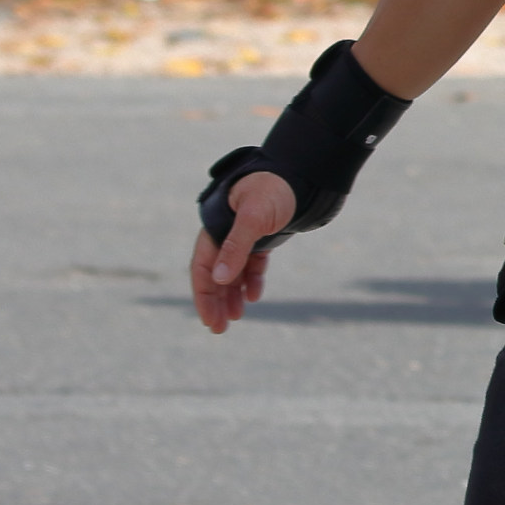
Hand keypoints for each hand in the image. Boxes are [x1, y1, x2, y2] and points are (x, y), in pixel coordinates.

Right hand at [189, 171, 295, 332]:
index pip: (202, 269)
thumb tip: (220, 279)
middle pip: (215, 275)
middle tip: (219, 329)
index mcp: (216, 229)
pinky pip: (251, 264)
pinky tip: (255, 296)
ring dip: (232, 296)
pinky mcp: (262, 237)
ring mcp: (244, 236)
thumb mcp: (253, 217)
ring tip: (235, 317)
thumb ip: (236, 247)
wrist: (302, 174)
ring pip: (233, 273)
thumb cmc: (274, 190)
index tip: (209, 321)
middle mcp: (226, 234)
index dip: (203, 296)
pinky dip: (252, 281)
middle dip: (215, 302)